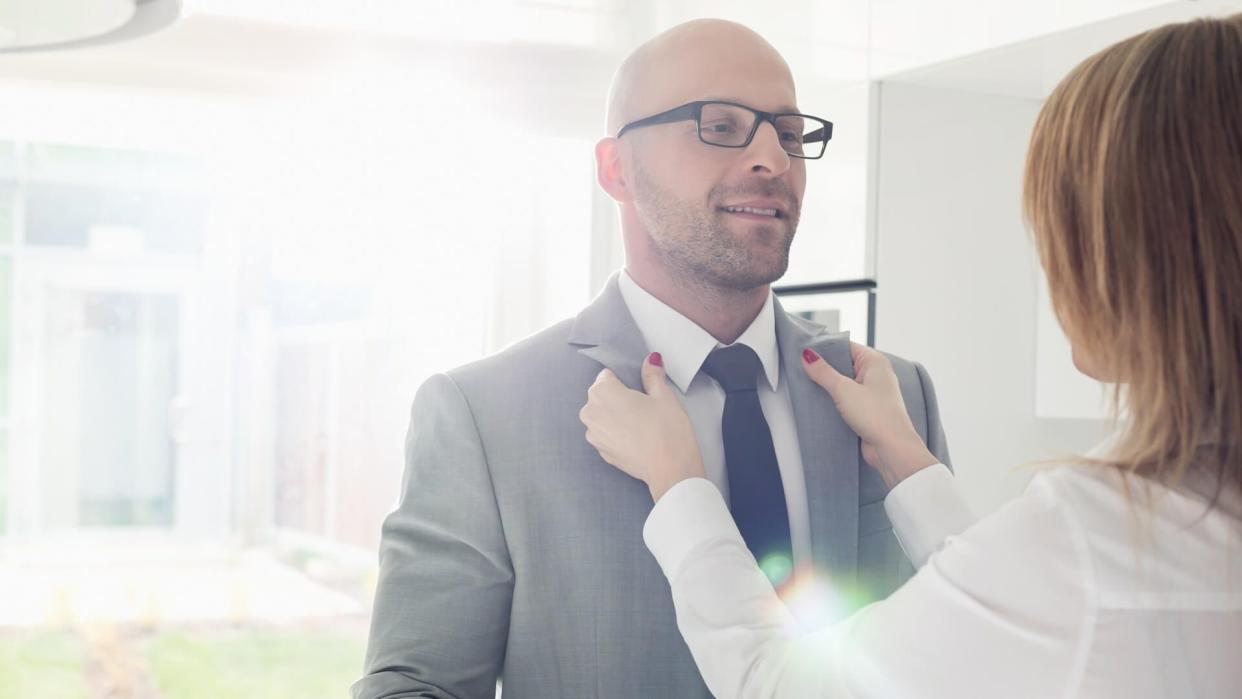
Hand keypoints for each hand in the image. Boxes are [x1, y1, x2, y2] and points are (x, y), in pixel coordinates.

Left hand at [579, 353, 705, 500]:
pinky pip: (606, 434)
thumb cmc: (667, 430)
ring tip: (642, 425)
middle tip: (644, 408)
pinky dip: (618, 434)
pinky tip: (637, 439)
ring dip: (616, 416)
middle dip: (619, 398)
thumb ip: (652, 375)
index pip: (607, 376)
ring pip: (603, 416)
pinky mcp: (601, 452)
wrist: (670, 470)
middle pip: (602, 396)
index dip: (625, 381)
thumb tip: (651, 360)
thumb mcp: (663, 396)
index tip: (640, 391)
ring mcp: (593, 435)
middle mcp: (590, 412)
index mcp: (602, 392)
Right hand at [801, 343, 937, 487]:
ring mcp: (872, 393)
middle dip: (825, 368)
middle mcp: (876, 374)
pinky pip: (847, 398)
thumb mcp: (843, 390)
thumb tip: (807, 356)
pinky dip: (835, 400)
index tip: (805, 351)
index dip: (826, 348)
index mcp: (875, 362)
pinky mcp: (868, 409)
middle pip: (844, 364)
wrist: (892, 448)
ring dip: (829, 386)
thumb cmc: (876, 415)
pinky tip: (820, 402)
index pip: (846, 346)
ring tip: (807, 385)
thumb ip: (823, 372)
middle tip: (802, 368)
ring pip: (845, 383)